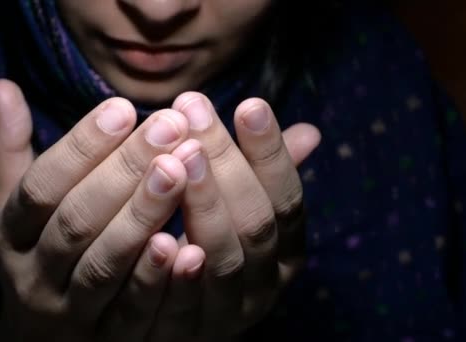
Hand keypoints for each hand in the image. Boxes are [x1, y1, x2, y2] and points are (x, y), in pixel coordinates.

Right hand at [0, 79, 201, 340]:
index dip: (80, 147)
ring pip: (104, 264)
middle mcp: (32, 274)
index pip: (40, 186)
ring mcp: (68, 313)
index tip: (123, 107)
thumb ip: (12, 152)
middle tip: (169, 127)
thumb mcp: (14, 209)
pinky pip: (131, 314)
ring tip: (181, 169)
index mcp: (10, 233)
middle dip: (123, 172)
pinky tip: (190, 246)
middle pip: (76, 220)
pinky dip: (156, 282)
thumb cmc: (36, 254)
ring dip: (141, 217)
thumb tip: (4, 86)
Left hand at [147, 93, 319, 340]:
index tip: (249, 104)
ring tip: (176, 158)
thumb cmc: (213, 248)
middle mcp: (265, 284)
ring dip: (203, 207)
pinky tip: (157, 237)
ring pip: (223, 260)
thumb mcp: (243, 214)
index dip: (270, 154)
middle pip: (255, 223)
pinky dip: (171, 275)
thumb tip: (309, 132)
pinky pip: (181, 308)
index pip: (287, 199)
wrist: (175, 323)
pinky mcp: (184, 336)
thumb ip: (265, 177)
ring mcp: (228, 314)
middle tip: (193, 111)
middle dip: (226, 165)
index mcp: (285, 252)